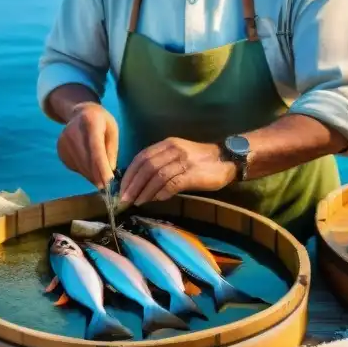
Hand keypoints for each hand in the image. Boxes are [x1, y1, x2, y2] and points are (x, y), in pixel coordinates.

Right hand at [56, 102, 118, 188]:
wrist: (80, 112)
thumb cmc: (101, 121)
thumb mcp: (112, 130)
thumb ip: (111, 150)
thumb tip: (109, 172)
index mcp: (90, 123)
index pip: (96, 150)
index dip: (102, 168)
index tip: (109, 183)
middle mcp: (73, 132)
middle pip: (86, 161)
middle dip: (99, 176)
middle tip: (109, 186)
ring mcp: (63, 141)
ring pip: (80, 167)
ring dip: (92, 176)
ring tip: (101, 174)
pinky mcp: (60, 150)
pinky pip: (75, 167)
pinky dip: (85, 171)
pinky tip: (90, 163)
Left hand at [119, 137, 236, 205]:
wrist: (227, 159)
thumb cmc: (200, 161)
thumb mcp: (178, 156)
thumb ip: (160, 164)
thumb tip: (140, 184)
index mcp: (167, 144)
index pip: (141, 157)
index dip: (129, 173)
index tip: (121, 188)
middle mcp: (173, 150)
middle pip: (146, 166)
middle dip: (132, 184)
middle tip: (124, 199)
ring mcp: (183, 161)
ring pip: (156, 175)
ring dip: (144, 190)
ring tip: (136, 202)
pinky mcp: (193, 174)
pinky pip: (172, 183)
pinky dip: (161, 192)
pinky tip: (155, 200)